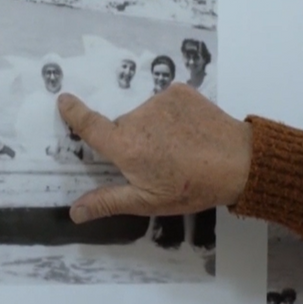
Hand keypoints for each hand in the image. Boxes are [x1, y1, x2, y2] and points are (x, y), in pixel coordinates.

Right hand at [57, 83, 251, 223]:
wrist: (239, 161)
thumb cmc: (194, 186)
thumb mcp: (148, 201)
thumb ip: (108, 201)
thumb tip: (75, 211)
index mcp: (125, 146)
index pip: (90, 125)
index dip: (74, 113)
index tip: (63, 100)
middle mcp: (137, 118)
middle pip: (122, 127)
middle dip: (132, 143)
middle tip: (158, 163)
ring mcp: (159, 101)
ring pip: (144, 116)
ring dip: (154, 130)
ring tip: (179, 150)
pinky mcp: (179, 92)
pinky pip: (164, 104)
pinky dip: (171, 116)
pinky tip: (188, 134)